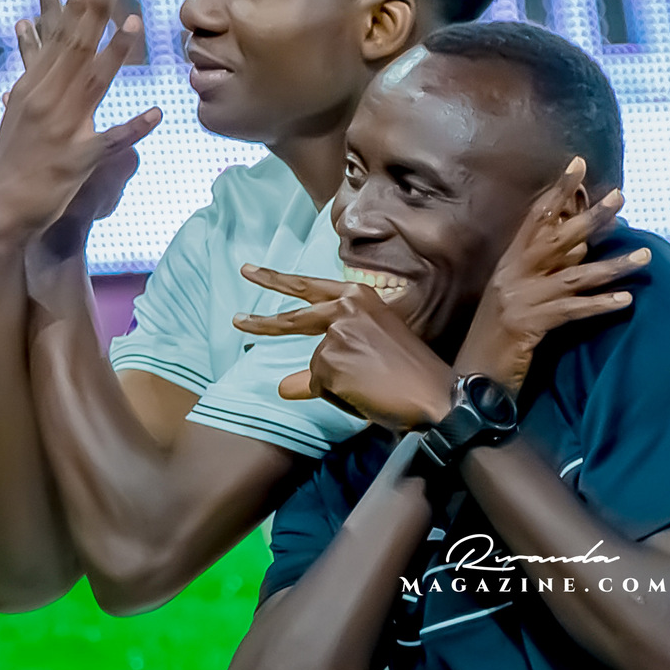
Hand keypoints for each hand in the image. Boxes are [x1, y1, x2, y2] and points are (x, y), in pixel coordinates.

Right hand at [0, 0, 160, 254]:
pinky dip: (133, 127)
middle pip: (73, 49)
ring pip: (92, 83)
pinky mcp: (75, 161)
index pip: (56, 39)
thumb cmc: (11, 163)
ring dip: (115, 52)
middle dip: (93, 11)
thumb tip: (32, 47)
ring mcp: (60, 130)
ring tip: (136, 22)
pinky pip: (110, 141)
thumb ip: (32, 82)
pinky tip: (156, 113)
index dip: (76, 6)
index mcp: (30, 89)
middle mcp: (44, 102)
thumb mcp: (17, 115)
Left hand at [233, 268, 459, 430]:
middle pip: (294, 318)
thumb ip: (325, 363)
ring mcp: (335, 333)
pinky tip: (367, 393)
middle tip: (236, 321)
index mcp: (359, 297)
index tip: (251, 272)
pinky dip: (340, 397)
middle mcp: (345, 307)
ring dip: (340, 385)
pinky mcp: (329, 361)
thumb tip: (282, 387)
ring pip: (319, 368)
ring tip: (375, 386)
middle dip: (261, 322)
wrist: (434, 393)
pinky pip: (321, 388)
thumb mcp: (367, 356)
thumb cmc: (407, 373)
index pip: (310, 287)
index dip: (277, 280)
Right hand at [449, 159, 644, 391]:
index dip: (557, 190)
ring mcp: (520, 299)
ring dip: (612, 266)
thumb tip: (581, 245)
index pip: (535, 216)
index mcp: (508, 262)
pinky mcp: (528, 325)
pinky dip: (600, 305)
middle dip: (590, 216)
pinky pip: (572, 310)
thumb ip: (544, 269)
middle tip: (620, 197)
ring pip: (574, 275)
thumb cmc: (497, 338)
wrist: (471, 377)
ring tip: (644, 257)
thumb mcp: (517, 296)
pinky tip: (626, 300)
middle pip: (557, 237)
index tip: (580, 164)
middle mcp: (512, 274)